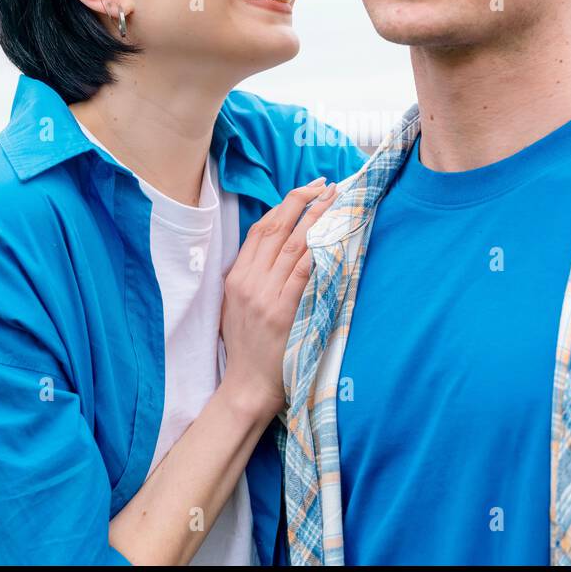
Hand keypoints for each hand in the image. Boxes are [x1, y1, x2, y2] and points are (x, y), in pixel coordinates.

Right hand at [218, 176, 338, 420]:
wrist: (247, 385)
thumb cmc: (246, 346)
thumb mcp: (235, 304)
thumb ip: (251, 275)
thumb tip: (277, 245)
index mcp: (236, 277)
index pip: (261, 230)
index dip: (284, 205)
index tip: (305, 190)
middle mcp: (248, 282)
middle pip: (277, 230)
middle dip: (303, 202)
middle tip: (325, 186)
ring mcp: (265, 297)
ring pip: (293, 247)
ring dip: (317, 220)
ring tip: (334, 201)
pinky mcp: (283, 313)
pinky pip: (303, 274)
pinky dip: (318, 252)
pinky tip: (332, 236)